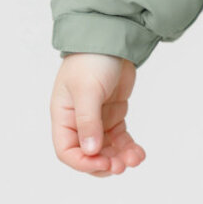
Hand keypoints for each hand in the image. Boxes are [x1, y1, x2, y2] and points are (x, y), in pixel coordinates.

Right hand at [50, 52, 146, 176]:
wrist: (112, 36)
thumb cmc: (92, 59)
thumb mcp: (87, 90)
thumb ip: (88, 121)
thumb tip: (91, 152)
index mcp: (64, 116)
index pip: (66, 151)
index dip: (83, 163)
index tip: (102, 162)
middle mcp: (78, 121)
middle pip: (88, 155)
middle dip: (104, 163)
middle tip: (121, 166)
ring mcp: (97, 118)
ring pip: (106, 149)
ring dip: (119, 157)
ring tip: (135, 159)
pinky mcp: (113, 114)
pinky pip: (119, 138)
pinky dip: (128, 147)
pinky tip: (139, 153)